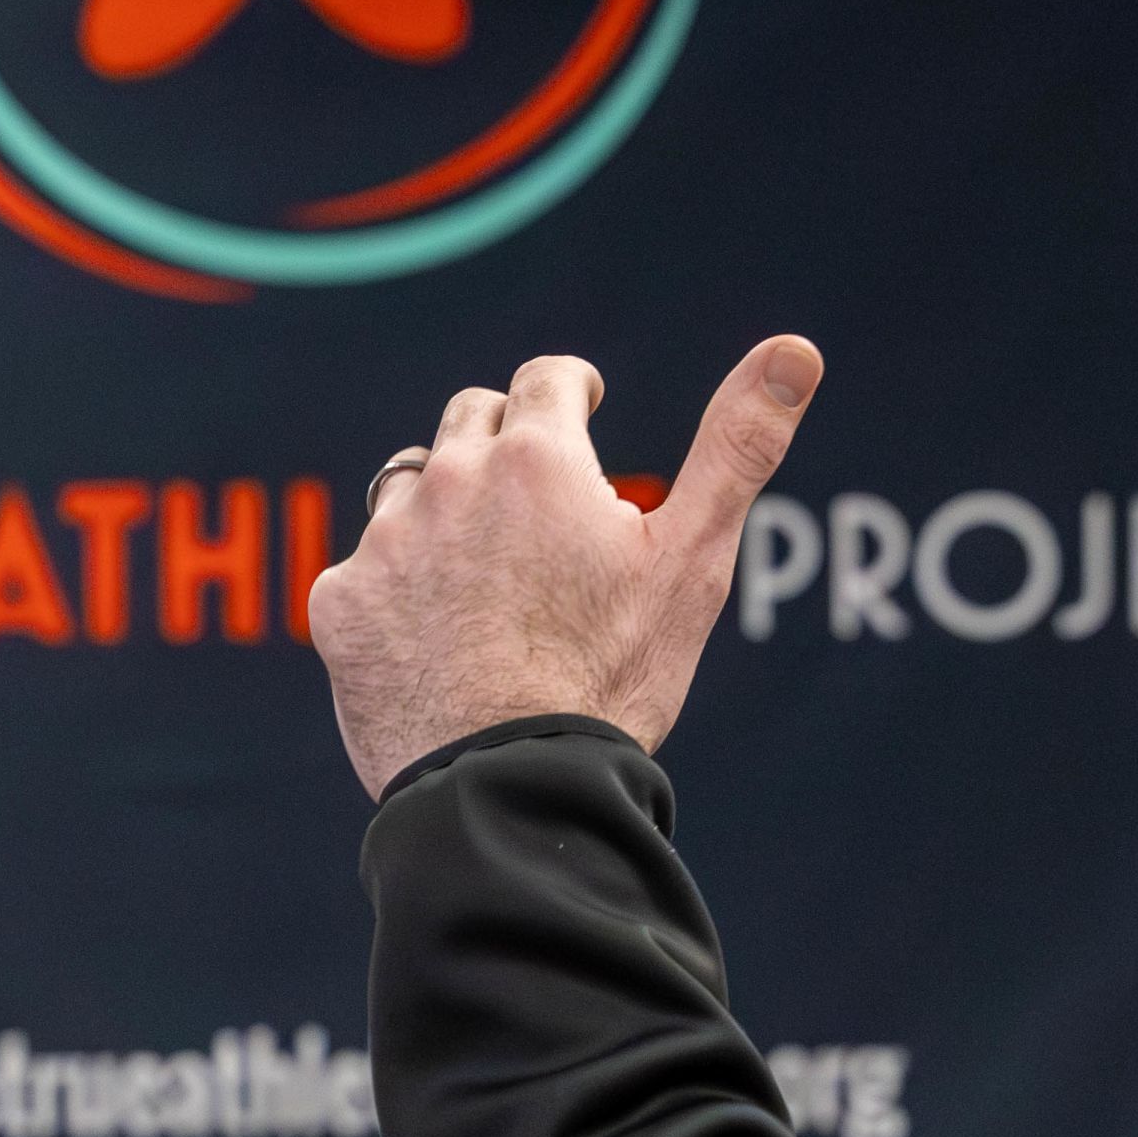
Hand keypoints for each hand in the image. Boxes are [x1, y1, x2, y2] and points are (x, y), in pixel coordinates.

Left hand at [307, 338, 823, 798]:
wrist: (511, 786)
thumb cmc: (612, 677)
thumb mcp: (692, 561)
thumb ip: (739, 446)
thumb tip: (796, 349)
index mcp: (538, 458)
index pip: (547, 378)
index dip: (572, 389)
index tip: (585, 403)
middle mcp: (450, 480)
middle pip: (472, 418)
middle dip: (507, 438)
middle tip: (536, 487)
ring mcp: (386, 541)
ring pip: (411, 487)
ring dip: (446, 508)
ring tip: (485, 568)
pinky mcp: (341, 603)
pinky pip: (366, 569)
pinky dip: (398, 587)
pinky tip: (433, 632)